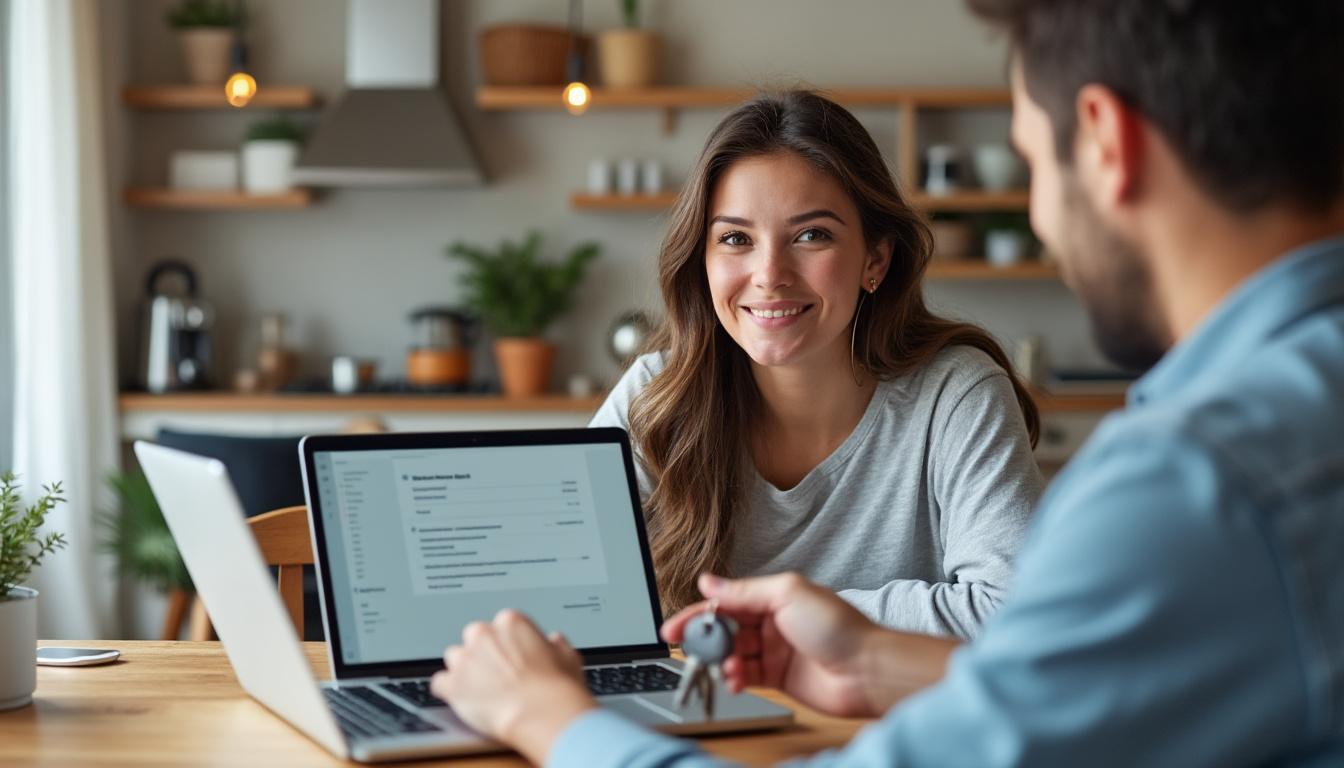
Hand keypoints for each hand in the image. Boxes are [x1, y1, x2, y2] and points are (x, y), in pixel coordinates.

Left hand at [431, 610, 595, 763]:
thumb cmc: (556, 687)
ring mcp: (465, 659)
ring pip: (455, 658)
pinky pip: (440, 683)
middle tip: (498, 675)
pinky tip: (464, 700)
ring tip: (481, 690)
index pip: (500, 626)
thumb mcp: (568, 656)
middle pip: (474, 638)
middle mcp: (483, 634)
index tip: (512, 659)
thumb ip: (556, 644)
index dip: (507, 645)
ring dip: (465, 671)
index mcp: (511, 622)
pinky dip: (449, 691)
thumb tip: (554, 641)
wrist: (541, 714)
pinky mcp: (452, 685)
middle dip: (482, 654)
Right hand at [662, 573, 956, 717]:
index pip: (726, 602)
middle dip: (704, 640)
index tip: (675, 626)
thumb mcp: (787, 593)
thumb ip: (744, 590)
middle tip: (685, 649)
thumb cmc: (839, 627)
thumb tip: (709, 582)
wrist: (867, 670)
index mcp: (773, 596)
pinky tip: (734, 680)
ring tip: (724, 667)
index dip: (699, 614)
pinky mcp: (778, 679)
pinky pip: (745, 677)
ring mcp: (774, 651)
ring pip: (733, 655)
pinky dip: (735, 678)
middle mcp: (772, 622)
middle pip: (725, 629)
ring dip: (722, 661)